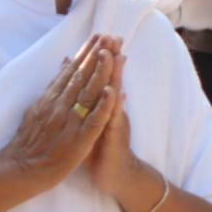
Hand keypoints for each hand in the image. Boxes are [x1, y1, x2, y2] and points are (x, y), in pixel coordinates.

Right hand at [1, 34, 118, 189]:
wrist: (22, 168)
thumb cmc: (30, 140)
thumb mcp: (37, 108)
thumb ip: (52, 88)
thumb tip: (63, 64)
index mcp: (51, 98)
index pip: (71, 71)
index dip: (85, 53)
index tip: (98, 37)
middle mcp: (60, 105)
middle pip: (81, 76)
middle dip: (95, 55)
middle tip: (109, 36)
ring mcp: (70, 121)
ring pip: (88, 92)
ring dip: (101, 72)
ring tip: (112, 53)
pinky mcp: (79, 138)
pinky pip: (94, 119)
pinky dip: (103, 105)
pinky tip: (112, 92)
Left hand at [86, 51, 140, 202]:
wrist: (117, 175)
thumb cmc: (103, 149)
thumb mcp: (97, 122)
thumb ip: (95, 102)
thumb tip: (101, 83)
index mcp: (103, 106)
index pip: (102, 77)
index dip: (101, 58)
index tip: (101, 36)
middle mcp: (111, 111)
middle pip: (110, 80)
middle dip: (110, 59)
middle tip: (112, 36)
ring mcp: (115, 123)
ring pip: (114, 96)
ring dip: (115, 75)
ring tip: (114, 55)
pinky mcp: (114, 138)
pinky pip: (113, 120)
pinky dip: (114, 106)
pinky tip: (115, 92)